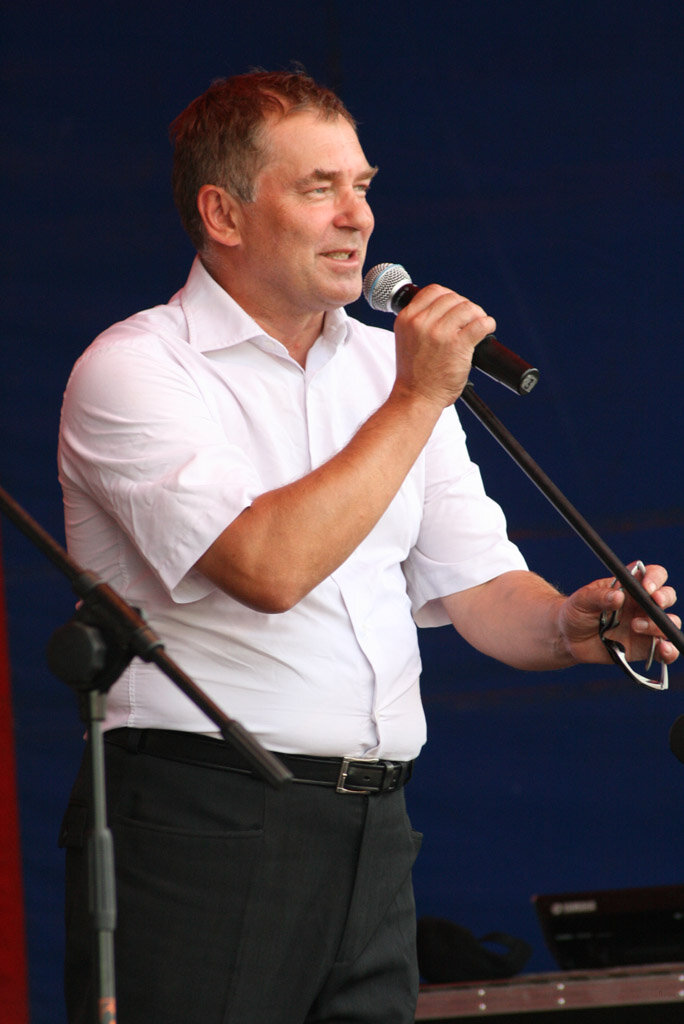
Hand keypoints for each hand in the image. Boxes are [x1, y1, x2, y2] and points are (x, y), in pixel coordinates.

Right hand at [392, 284, 495, 408]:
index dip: (450, 296)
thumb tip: (447, 308)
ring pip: (468, 308)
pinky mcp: (457, 344)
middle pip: (453, 298)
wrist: (416, 397)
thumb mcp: (407, 339)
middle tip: (471, 319)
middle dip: (465, 306)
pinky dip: (488, 324)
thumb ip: (420, 322)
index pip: (434, 291)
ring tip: (479, 324)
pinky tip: (487, 329)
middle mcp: (421, 322)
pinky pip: (480, 324)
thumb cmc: (414, 373)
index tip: (456, 306)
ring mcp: (439, 333)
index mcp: (407, 319)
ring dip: (478, 314)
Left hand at [558, 562, 679, 665]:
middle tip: (654, 604)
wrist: (569, 638)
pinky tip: (663, 649)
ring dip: (660, 625)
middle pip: (667, 596)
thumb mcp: (582, 600)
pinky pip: (665, 650)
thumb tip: (618, 597)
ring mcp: (645, 626)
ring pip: (669, 623)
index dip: (655, 578)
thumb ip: (598, 597)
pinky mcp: (644, 648)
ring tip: (635, 627)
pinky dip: (670, 651)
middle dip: (664, 598)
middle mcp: (641, 605)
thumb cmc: (576, 612)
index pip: (653, 575)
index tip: (646, 587)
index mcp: (629, 587)